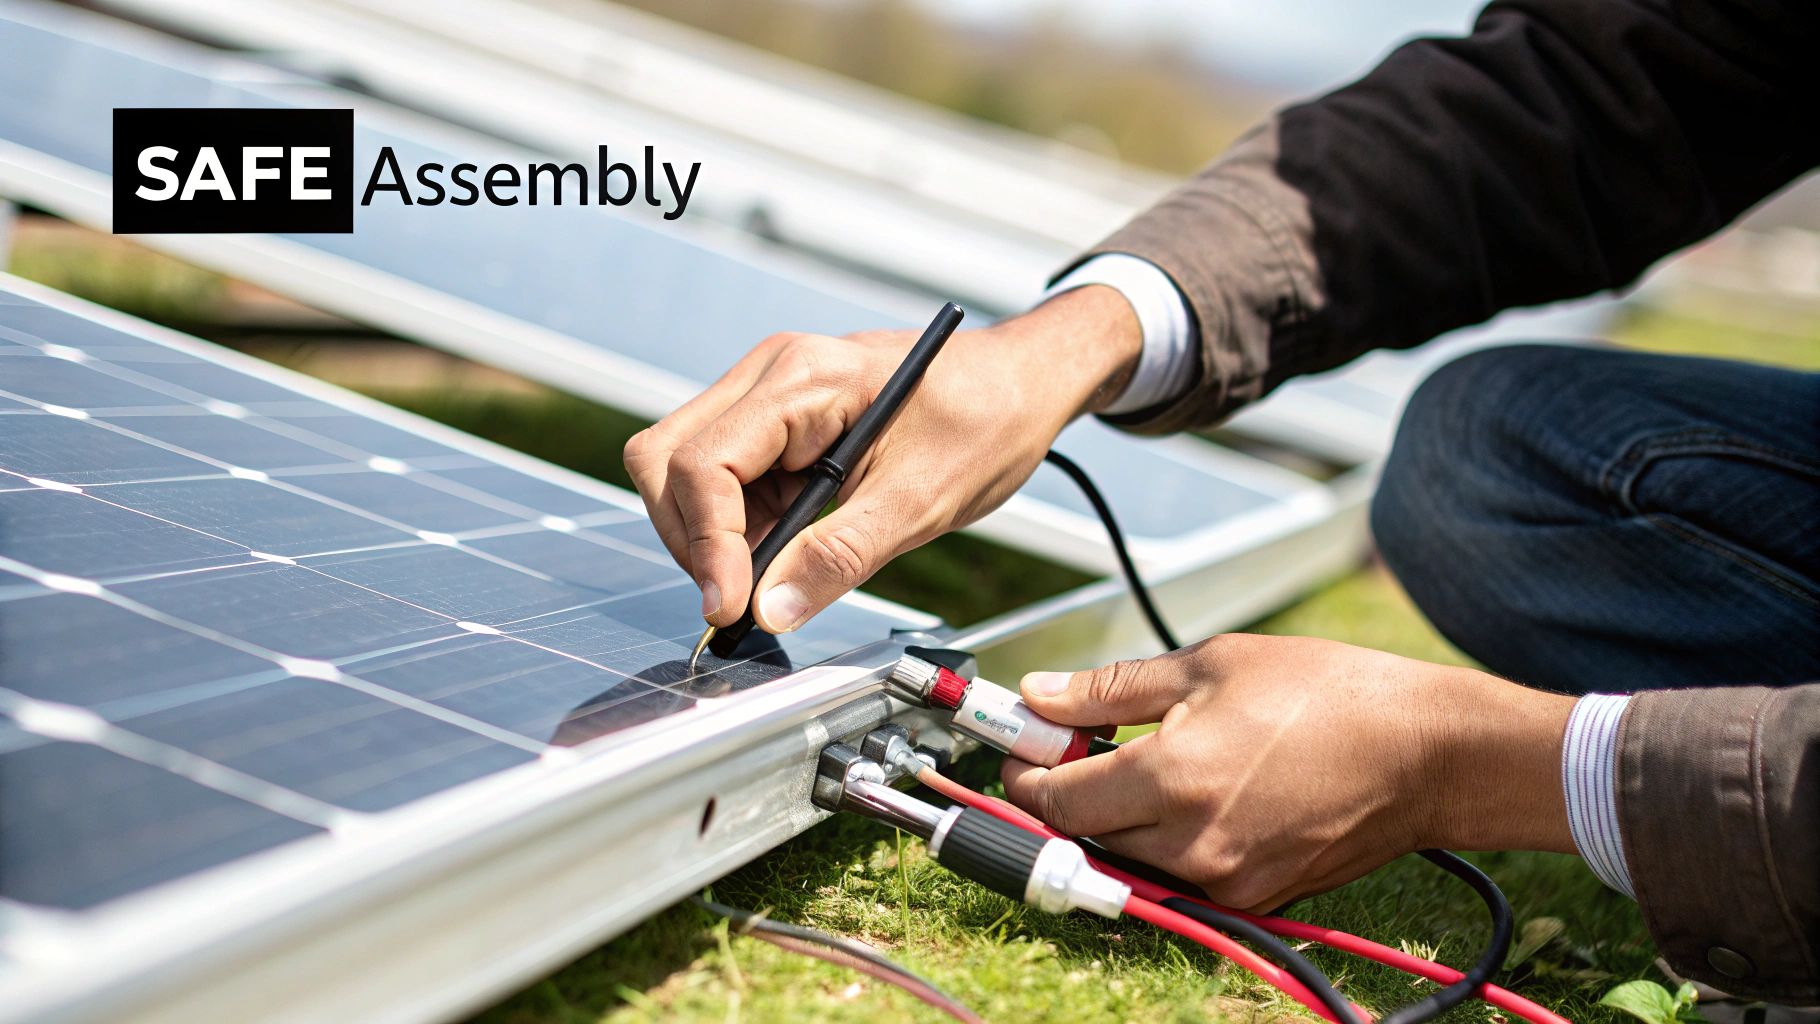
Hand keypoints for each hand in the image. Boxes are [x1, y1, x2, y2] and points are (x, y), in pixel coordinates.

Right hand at [624, 287, 1140, 633]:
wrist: (1024, 382)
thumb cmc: (987, 418)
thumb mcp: (922, 498)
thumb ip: (840, 555)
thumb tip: (771, 608)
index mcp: (802, 377)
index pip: (705, 463)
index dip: (706, 545)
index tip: (730, 607)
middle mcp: (769, 374)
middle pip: (667, 459)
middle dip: (690, 538)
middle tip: (740, 597)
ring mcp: (767, 395)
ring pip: (685, 470)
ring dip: (714, 534)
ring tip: (778, 572)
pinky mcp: (777, 424)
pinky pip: (726, 478)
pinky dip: (740, 526)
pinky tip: (790, 548)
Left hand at [1000, 634, 1575, 912]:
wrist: (1425, 753)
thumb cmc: (1326, 694)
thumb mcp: (1206, 666)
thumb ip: (1110, 690)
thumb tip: (1041, 697)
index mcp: (1172, 778)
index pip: (1054, 799)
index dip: (1025, 772)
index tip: (1022, 746)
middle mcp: (1191, 844)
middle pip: (1083, 835)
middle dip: (1068, 792)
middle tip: (1077, 745)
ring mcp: (1224, 880)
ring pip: (1128, 858)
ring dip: (1115, 817)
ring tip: (1145, 760)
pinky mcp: (1254, 896)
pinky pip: (1179, 873)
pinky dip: (1165, 838)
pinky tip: (1192, 789)